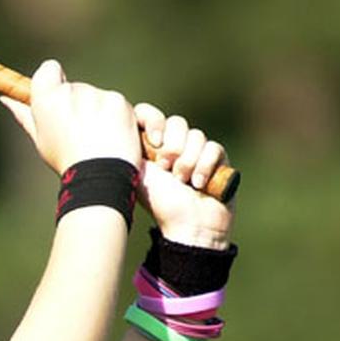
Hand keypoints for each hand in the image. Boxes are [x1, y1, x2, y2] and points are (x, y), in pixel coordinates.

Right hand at [0, 60, 141, 174]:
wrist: (100, 175)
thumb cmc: (65, 160)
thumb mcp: (40, 139)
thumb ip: (24, 115)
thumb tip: (5, 99)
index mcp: (47, 98)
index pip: (49, 69)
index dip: (53, 80)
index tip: (57, 97)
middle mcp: (72, 91)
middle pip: (75, 88)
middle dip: (78, 104)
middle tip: (79, 133)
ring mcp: (98, 95)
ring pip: (97, 97)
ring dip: (98, 112)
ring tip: (97, 140)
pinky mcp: (119, 102)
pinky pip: (116, 104)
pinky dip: (117, 117)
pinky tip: (113, 137)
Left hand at [135, 103, 234, 249]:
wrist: (189, 226)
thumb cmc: (160, 204)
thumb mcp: (138, 174)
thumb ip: (130, 148)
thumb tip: (121, 124)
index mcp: (152, 146)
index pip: (151, 114)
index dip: (154, 122)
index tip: (154, 142)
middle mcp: (175, 145)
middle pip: (177, 123)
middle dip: (173, 146)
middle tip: (167, 168)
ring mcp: (198, 151)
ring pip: (197, 135)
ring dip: (188, 160)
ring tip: (183, 181)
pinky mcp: (218, 159)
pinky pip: (214, 147)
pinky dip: (205, 166)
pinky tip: (199, 184)